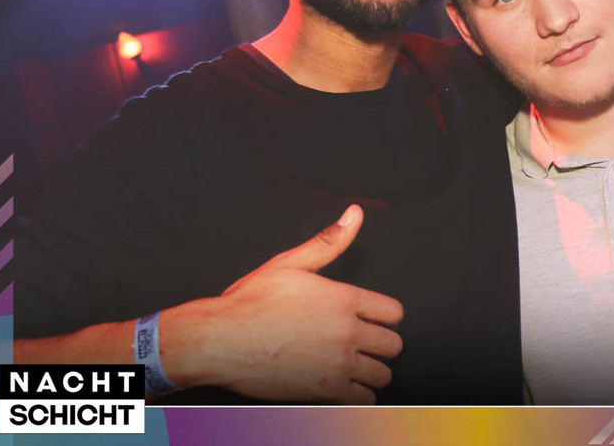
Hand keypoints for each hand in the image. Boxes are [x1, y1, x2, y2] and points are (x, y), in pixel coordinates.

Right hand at [182, 205, 403, 402]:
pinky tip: (344, 385)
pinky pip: (363, 399)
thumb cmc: (248, 303)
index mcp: (344, 299)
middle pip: (393, 345)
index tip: (372, 320)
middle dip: (381, 343)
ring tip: (355, 364)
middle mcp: (346, 332)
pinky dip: (358, 394)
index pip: (394, 313)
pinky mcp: (324, 392)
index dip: (384, 316)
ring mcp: (337, 364)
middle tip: (363, 343)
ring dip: (372, 370)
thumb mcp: (290, 263)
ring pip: (382, 375)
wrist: (219, 341)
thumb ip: (329, 241)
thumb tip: (355, 214)